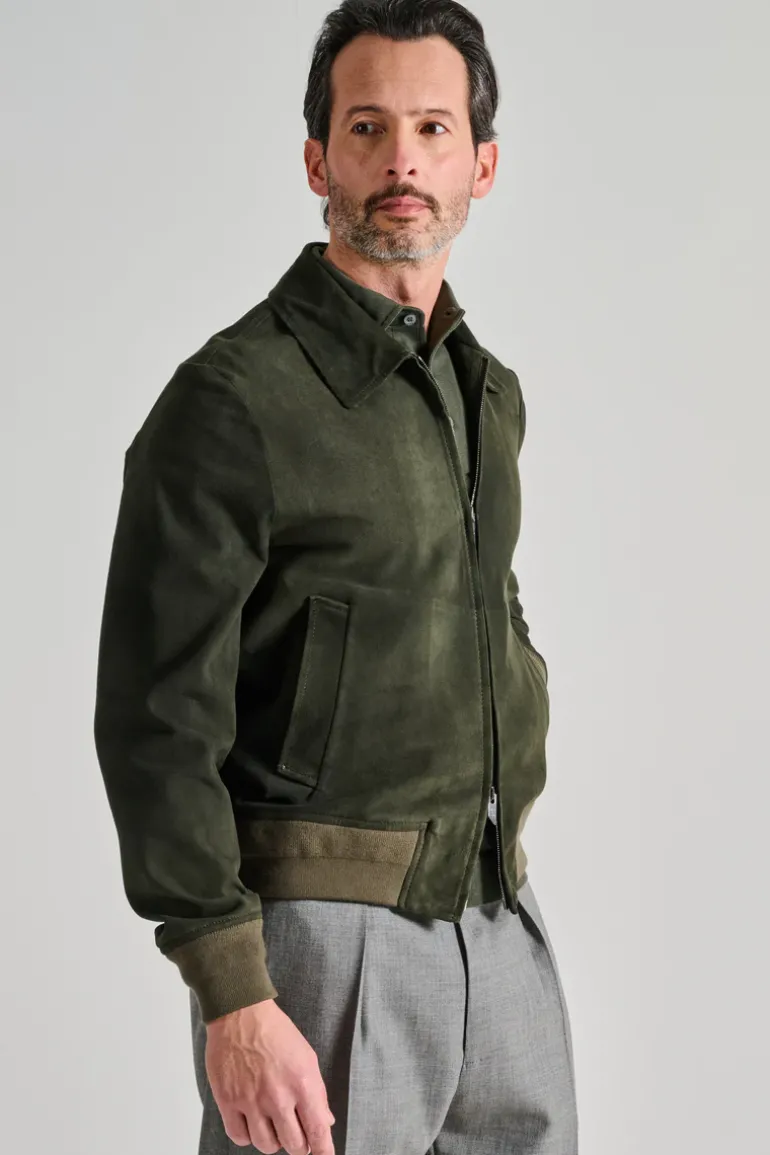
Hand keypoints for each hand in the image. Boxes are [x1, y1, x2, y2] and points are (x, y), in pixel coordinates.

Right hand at [205, 998, 335, 1153]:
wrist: (240, 1013)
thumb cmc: (275, 1031)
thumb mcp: (306, 1057)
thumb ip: (317, 1093)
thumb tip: (326, 1122)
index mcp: (303, 1083)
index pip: (318, 1132)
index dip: (323, 1151)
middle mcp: (278, 1096)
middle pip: (294, 1146)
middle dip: (300, 1145)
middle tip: (297, 1135)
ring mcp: (251, 1101)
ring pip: (267, 1146)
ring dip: (274, 1141)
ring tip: (274, 1125)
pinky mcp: (228, 1101)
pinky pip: (240, 1138)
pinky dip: (247, 1135)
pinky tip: (252, 1122)